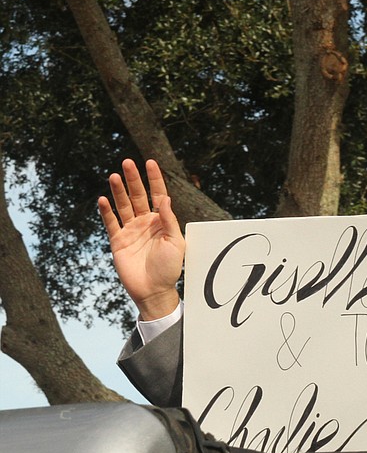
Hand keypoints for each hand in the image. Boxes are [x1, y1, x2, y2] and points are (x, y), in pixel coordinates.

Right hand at [97, 158, 185, 320]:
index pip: (158, 195)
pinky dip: (106, 211)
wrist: (154, 290)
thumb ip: (169, 220)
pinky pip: (111, 223)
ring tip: (115, 176)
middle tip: (128, 162)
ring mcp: (131, 231)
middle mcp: (146, 223)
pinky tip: (103, 199)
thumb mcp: (176, 242)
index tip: (151, 162)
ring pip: (123, 206)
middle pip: (138, 196)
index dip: (154, 179)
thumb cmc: (169, 268)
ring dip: (119, 191)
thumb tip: (165, 199)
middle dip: (133, 180)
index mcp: (162, 221)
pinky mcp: (118, 241)